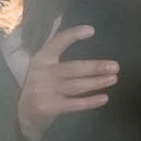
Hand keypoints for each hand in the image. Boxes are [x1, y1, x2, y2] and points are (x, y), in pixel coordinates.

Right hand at [18, 23, 112, 140]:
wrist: (24, 115)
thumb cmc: (40, 86)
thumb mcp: (42, 66)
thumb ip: (56, 49)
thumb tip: (70, 26)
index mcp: (41, 59)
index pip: (57, 42)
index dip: (73, 35)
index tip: (91, 30)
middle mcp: (42, 73)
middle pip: (73, 68)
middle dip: (95, 67)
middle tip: (116, 66)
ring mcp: (46, 91)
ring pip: (77, 86)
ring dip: (97, 82)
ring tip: (114, 79)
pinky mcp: (50, 107)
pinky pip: (75, 104)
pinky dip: (90, 101)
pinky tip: (104, 98)